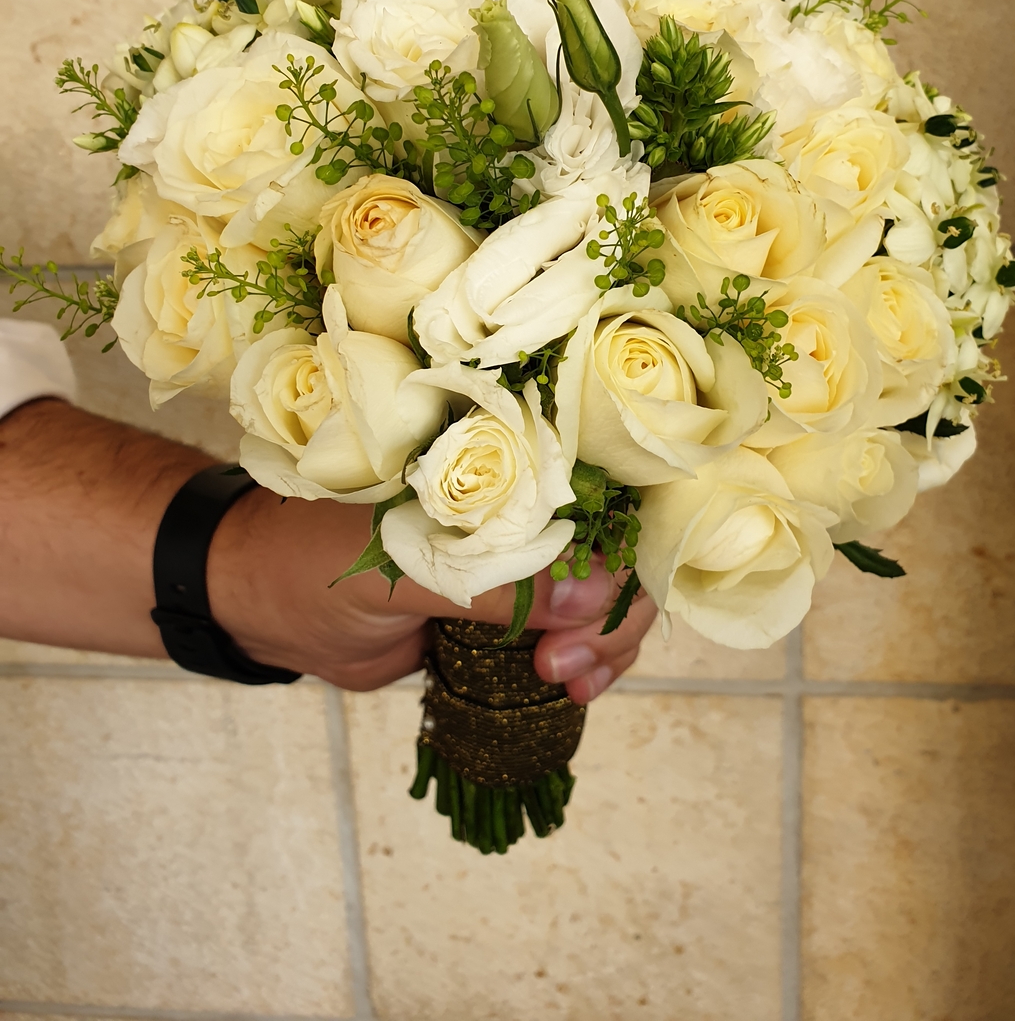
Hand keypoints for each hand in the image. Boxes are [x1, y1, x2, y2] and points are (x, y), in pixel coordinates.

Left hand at [209, 486, 656, 702]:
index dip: (617, 555)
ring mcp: (515, 557)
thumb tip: (592, 597)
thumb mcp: (398, 570)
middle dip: (611, 616)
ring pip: (601, 598)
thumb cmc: (307, 559)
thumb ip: (493, 581)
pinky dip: (583, 660)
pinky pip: (567, 631)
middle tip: (563, 668)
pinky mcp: (504, 607)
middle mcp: (517, 503)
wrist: (258, 604)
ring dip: (604, 645)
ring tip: (564, 685)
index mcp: (494, 463)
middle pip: (616, 550)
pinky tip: (568, 689)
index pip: (599, 493)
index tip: (583, 621)